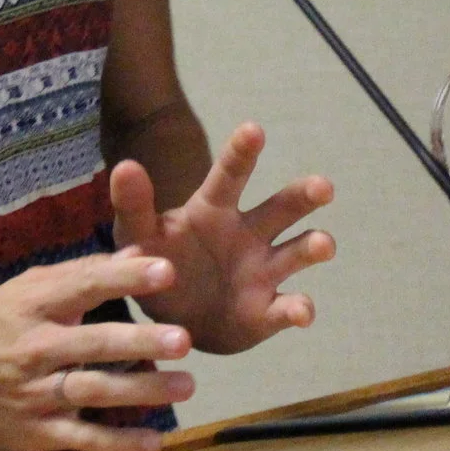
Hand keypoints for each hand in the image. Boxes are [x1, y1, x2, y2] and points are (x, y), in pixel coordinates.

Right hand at [0, 249, 197, 450]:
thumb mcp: (29, 289)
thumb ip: (83, 272)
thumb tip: (138, 251)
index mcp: (36, 305)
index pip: (84, 286)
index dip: (124, 278)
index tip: (166, 271)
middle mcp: (38, 347)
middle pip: (94, 343)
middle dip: (140, 341)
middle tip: (184, 339)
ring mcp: (38, 392)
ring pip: (95, 390)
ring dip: (142, 390)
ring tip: (185, 385)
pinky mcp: (40, 431)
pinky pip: (82, 438)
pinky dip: (117, 444)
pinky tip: (154, 442)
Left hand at [110, 121, 334, 354]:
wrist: (174, 321)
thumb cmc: (158, 262)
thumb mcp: (138, 236)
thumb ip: (134, 205)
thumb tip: (125, 165)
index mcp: (214, 210)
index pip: (229, 176)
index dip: (241, 153)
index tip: (254, 129)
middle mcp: (248, 234)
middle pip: (281, 208)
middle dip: (303, 195)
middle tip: (323, 187)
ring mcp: (262, 271)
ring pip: (296, 252)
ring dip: (313, 246)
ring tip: (324, 244)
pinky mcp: (266, 311)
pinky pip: (286, 308)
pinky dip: (297, 309)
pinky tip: (302, 312)